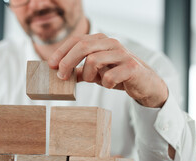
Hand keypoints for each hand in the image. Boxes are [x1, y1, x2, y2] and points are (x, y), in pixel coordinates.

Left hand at [48, 33, 168, 107]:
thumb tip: (59, 75)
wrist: (145, 83)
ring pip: (93, 60)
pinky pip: (109, 76)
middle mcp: (111, 43)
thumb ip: (79, 71)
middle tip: (61, 77)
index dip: (61, 52)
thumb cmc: (117, 74)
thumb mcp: (95, 72)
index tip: (51, 65)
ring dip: (88, 75)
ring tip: (93, 80)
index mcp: (101, 40)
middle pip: (82, 46)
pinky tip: (109, 85)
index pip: (76, 40)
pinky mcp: (131, 67)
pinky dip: (105, 83)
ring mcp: (122, 54)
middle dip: (67, 62)